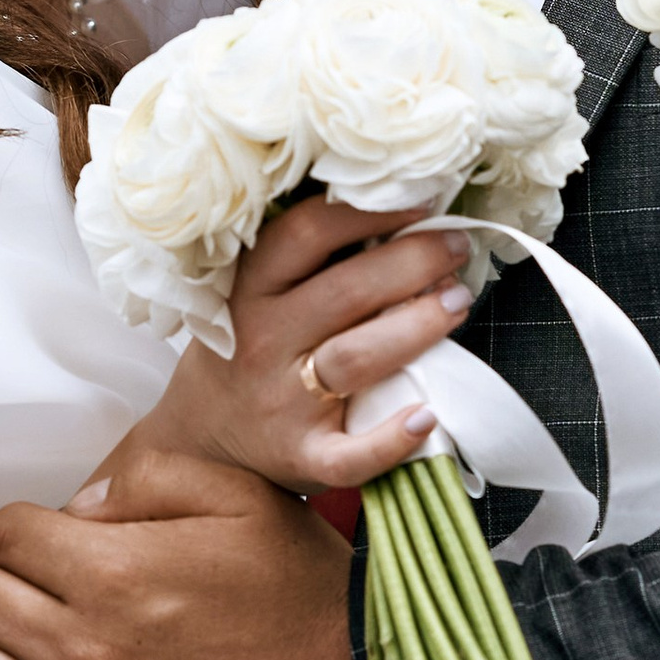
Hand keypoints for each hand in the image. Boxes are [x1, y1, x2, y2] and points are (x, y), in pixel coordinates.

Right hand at [143, 198, 473, 492]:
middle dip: (412, 263)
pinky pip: (350, 455)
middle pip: (345, 292)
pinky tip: (427, 417)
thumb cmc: (247, 354)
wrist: (201, 443)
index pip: (305, 235)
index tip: (419, 202)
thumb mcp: (255, 298)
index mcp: (251, 292)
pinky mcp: (303, 457)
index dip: (366, 213)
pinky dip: (391, 440)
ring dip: (415, 328)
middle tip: (456, 248)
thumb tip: (401, 221)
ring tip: (458, 303)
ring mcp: (283, 404)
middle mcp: (263, 343)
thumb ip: (311, 265)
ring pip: (355, 360)